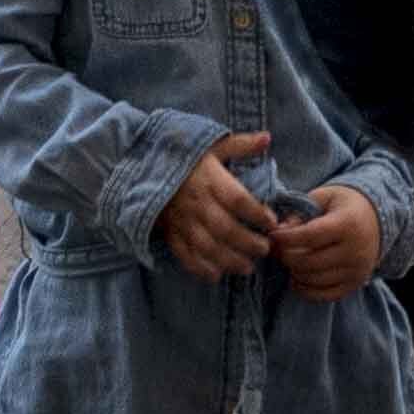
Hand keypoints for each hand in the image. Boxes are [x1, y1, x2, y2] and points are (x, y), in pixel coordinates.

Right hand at [153, 131, 284, 280]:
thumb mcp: (210, 145)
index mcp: (208, 179)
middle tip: (265, 250)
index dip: (257, 213)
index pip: (237, 199)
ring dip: (229, 260)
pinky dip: (199, 268)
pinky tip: (216, 275)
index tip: (272, 221)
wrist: (140, 165)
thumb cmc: (184, 157)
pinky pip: (183, 254)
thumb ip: (239, 145)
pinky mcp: (169, 231)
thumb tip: (267, 138)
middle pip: (225, 227)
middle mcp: (195, 202)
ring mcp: (180, 219)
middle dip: (248, 242)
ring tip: (248, 267)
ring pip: (206, 245)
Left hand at [271, 180, 387, 300]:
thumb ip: (299, 212)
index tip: (272, 235)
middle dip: (286, 256)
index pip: (310, 236)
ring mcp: (358, 270)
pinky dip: (305, 290)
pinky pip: (326, 295)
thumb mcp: (322, 198)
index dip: (286, 238)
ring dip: (293, 272)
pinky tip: (296, 278)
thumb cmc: (341, 206)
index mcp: (347, 224)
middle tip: (276, 249)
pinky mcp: (356, 284)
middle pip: (309, 261)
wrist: (376, 219)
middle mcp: (356, 250)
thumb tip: (279, 230)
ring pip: (314, 279)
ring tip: (288, 260)